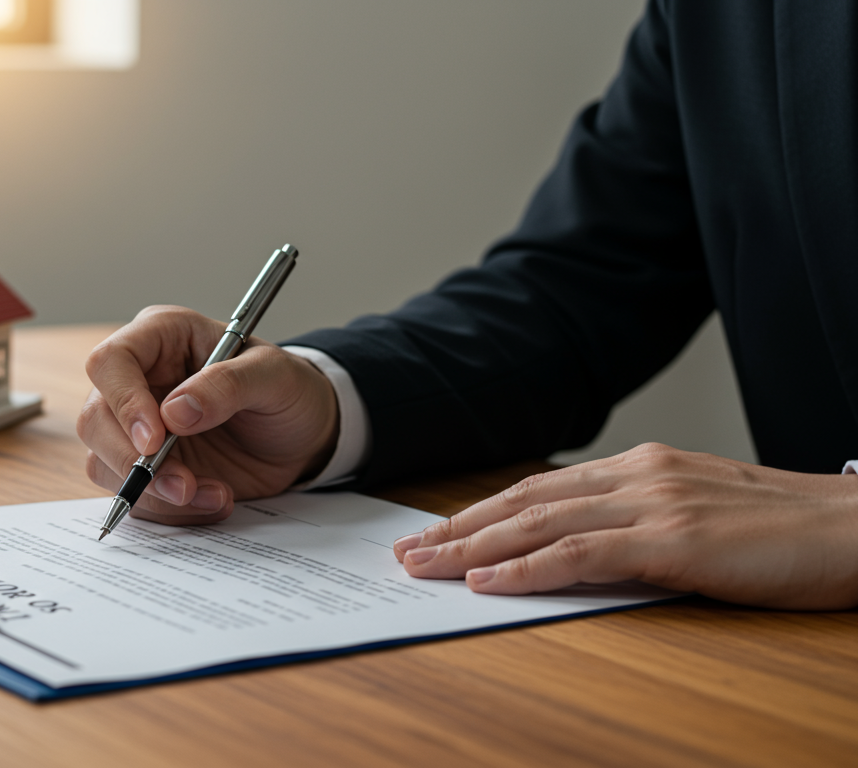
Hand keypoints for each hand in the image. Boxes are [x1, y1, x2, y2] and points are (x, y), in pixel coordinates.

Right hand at [79, 305, 338, 525]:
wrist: (303, 437)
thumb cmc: (288, 391)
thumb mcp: (275, 377)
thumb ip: (228, 385)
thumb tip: (174, 412)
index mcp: (161, 337)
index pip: (111, 362)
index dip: (123, 402)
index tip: (155, 440)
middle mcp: (138, 380)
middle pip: (95, 419)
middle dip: (134, 461)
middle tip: (183, 485)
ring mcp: (134, 426)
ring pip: (104, 462)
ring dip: (154, 492)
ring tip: (212, 495)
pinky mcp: (145, 467)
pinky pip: (133, 496)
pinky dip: (169, 510)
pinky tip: (212, 501)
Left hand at [391, 443, 857, 609]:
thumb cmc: (784, 530)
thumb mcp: (697, 513)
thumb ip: (638, 521)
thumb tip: (578, 546)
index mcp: (640, 466)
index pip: (539, 489)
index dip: (482, 512)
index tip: (437, 532)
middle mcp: (637, 475)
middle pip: (523, 502)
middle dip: (457, 529)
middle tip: (406, 552)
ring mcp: (654, 503)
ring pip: (538, 524)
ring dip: (472, 548)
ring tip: (424, 567)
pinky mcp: (674, 540)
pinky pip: (580, 555)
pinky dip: (525, 568)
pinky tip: (487, 581)